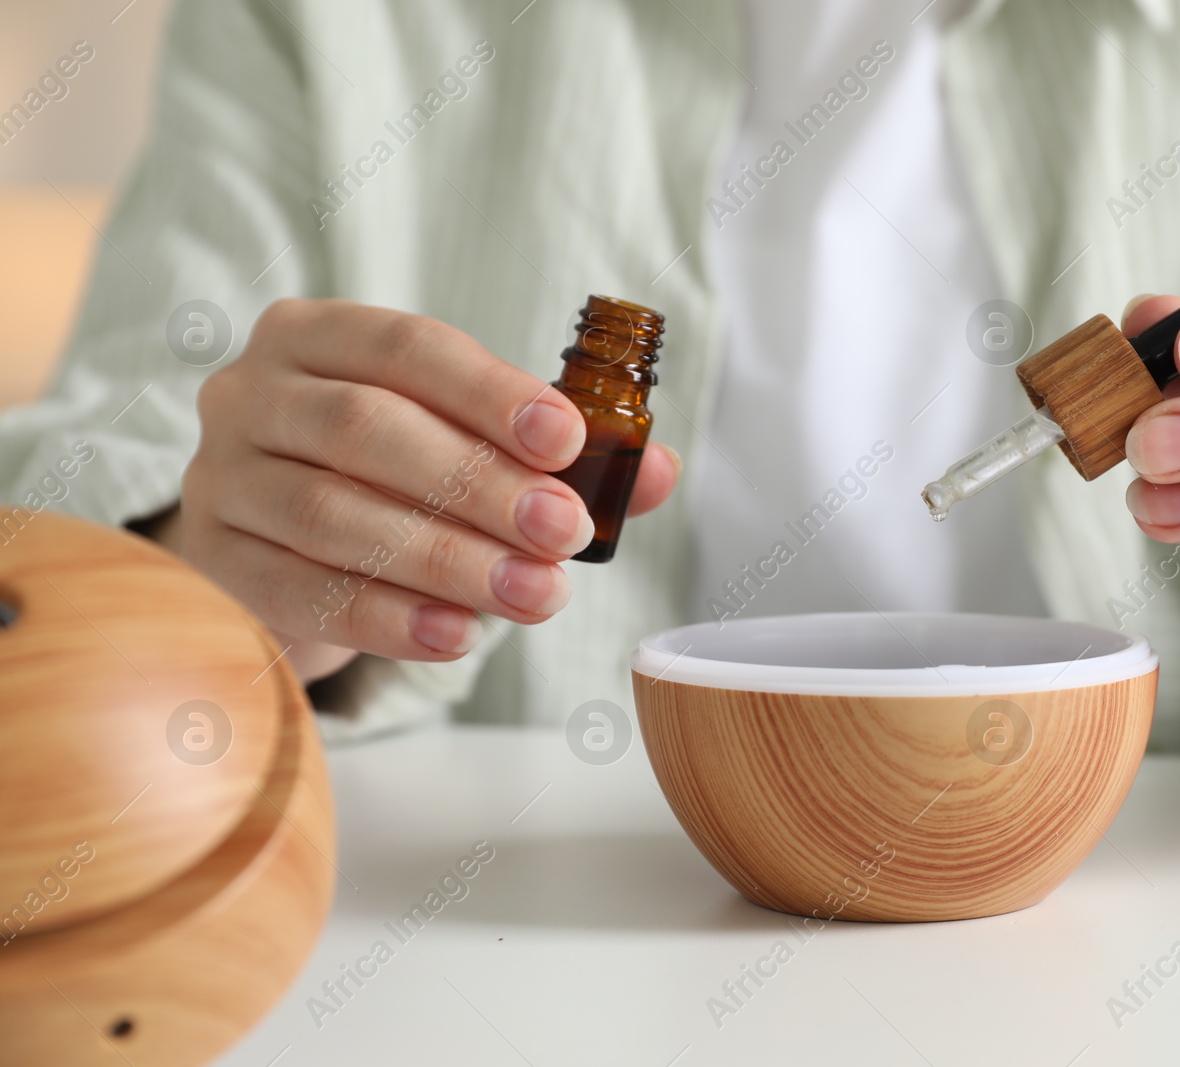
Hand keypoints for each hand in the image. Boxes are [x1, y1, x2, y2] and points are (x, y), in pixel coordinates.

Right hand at [173, 299, 679, 681]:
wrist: (273, 546)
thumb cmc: (385, 477)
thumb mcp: (461, 446)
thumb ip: (554, 455)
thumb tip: (656, 469)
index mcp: (317, 335)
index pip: (407, 347)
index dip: (490, 392)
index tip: (570, 440)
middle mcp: (250, 393)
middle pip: (366, 429)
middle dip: (479, 485)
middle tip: (564, 534)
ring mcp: (220, 479)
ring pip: (333, 515)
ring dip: (447, 559)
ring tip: (535, 596)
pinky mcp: (213, 564)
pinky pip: (302, 592)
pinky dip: (387, 618)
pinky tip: (457, 637)